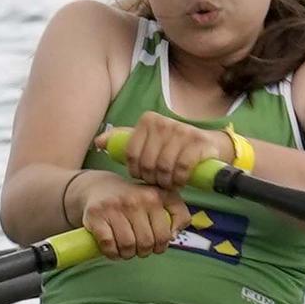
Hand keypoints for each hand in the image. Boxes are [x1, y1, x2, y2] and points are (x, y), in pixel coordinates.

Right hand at [72, 172, 191, 260]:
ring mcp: (114, 207)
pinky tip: (113, 249)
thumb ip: (179, 213)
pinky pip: (108, 244)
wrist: (100, 187)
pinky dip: (112, 253)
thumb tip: (174, 235)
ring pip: (127, 245)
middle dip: (143, 252)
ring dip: (127, 254)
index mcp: (153, 197)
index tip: (154, 245)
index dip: (160, 247)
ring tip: (126, 249)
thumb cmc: (135, 198)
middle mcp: (134, 200)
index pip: (164, 235)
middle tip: (138, 248)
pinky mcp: (96, 216)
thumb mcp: (161, 198)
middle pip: (146, 243)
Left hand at [98, 112, 233, 190]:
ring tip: (168, 183)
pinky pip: (181, 168)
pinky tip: (180, 181)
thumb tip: (98, 142)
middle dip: (151, 178)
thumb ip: (123, 140)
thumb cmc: (171, 146)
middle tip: (157, 182)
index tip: (143, 176)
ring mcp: (182, 131)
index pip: (131, 153)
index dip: (135, 171)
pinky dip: (179, 179)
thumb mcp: (147, 140)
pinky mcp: (198, 142)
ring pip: (164, 167)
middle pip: (147, 162)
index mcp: (148, 120)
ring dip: (165, 181)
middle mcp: (163, 122)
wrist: (207, 145)